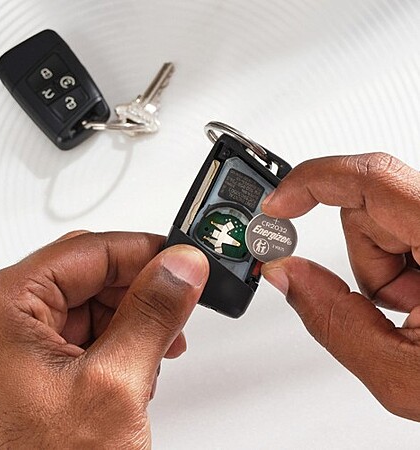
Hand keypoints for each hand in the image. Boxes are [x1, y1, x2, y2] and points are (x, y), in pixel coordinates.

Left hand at [0, 231, 208, 447]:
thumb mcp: (112, 387)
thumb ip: (152, 314)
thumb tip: (183, 266)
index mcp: (3, 307)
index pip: (90, 250)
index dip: (145, 251)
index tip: (184, 260)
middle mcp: (2, 319)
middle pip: (90, 275)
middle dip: (140, 293)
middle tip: (177, 309)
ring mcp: (15, 344)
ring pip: (91, 304)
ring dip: (131, 322)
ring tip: (155, 354)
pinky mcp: (30, 366)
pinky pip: (83, 334)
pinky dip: (116, 345)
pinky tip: (132, 371)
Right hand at [261, 153, 419, 420]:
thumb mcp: (403, 377)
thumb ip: (332, 320)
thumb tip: (284, 272)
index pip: (372, 177)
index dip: (311, 183)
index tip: (278, 205)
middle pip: (369, 210)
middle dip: (361, 261)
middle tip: (384, 307)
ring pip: (380, 224)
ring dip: (382, 272)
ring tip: (414, 312)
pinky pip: (400, 235)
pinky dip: (397, 270)